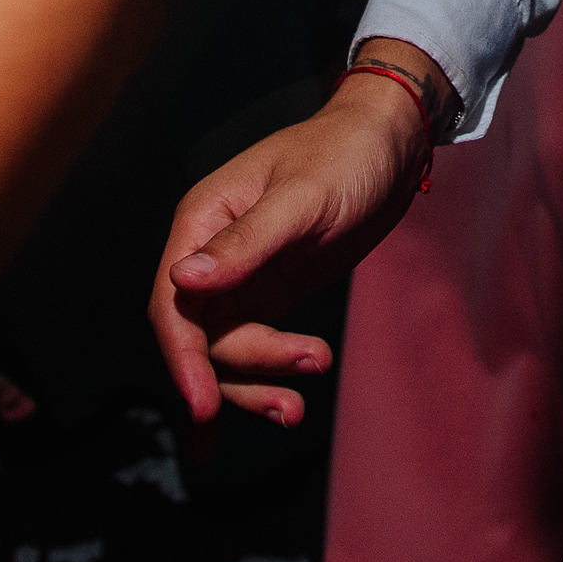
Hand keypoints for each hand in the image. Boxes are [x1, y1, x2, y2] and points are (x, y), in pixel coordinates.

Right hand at [151, 52, 434, 426]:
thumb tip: (184, 280)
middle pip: (198, 338)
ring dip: (255, 385)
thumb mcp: (302, 198)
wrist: (388, 146)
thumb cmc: (344, 155)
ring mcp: (238, 278)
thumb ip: (246, 242)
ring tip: (297, 409)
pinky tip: (269, 415)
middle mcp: (210, 253)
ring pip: (225, 350)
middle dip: (236, 377)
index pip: (173, 304)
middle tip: (288, 407)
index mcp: (202, 220)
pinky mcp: (268, 295)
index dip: (183, 359)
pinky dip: (258, 381)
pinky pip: (250, 347)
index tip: (203, 407)